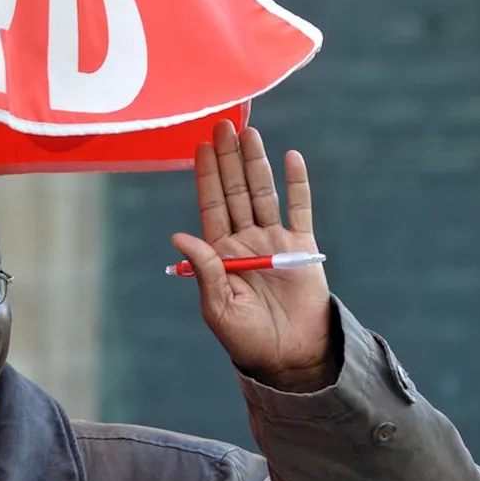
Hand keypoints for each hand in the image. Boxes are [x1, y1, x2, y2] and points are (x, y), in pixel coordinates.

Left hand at [171, 120, 334, 391]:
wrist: (288, 355)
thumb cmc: (246, 338)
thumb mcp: (217, 306)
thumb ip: (202, 269)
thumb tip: (178, 235)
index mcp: (219, 253)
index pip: (210, 206)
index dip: (205, 176)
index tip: (200, 146)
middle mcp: (244, 240)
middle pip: (234, 191)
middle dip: (228, 159)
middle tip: (223, 125)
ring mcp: (273, 240)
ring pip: (262, 192)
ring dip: (255, 163)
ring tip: (249, 133)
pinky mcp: (301, 246)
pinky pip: (299, 208)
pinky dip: (296, 183)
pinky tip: (290, 157)